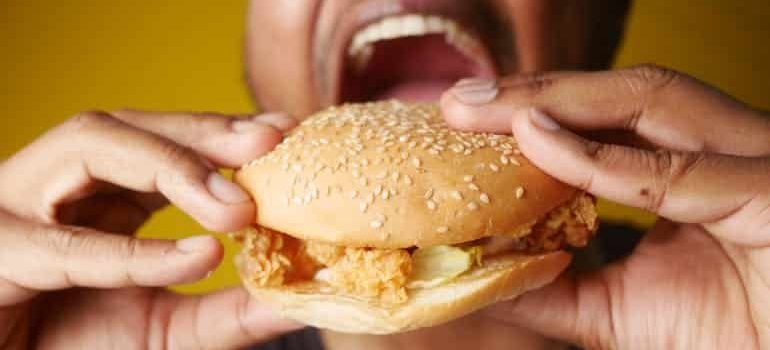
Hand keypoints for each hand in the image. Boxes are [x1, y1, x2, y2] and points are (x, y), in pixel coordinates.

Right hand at [0, 110, 302, 348]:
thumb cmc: (77, 349)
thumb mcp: (168, 332)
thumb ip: (227, 314)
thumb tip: (302, 300)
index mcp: (98, 195)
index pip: (161, 142)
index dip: (220, 132)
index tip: (283, 131)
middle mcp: (56, 189)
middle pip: (127, 127)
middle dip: (202, 133)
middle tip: (270, 141)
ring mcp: (15, 212)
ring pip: (86, 149)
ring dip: (169, 167)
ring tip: (236, 208)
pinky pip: (65, 246)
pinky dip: (135, 252)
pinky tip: (198, 258)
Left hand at [441, 65, 769, 348]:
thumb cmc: (723, 339)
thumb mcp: (614, 309)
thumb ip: (551, 286)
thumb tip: (475, 272)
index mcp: (699, 166)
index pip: (611, 117)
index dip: (539, 110)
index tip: (466, 118)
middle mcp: (731, 149)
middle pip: (625, 96)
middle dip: (534, 93)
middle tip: (458, 102)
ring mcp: (756, 164)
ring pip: (648, 104)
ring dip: (554, 103)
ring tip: (481, 111)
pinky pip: (674, 170)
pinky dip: (597, 157)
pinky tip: (534, 140)